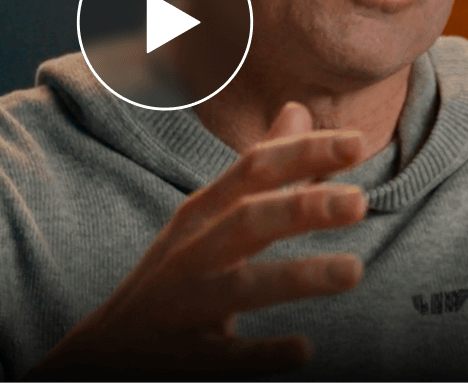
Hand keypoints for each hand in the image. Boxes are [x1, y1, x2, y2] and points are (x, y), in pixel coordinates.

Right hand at [26, 102, 366, 379]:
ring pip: (241, 287)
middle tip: (361, 201)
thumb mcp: (207, 214)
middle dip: (303, 207)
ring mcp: (186, 304)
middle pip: (248, 220)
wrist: (106, 351)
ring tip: (355, 270)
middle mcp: (192, 253)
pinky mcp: (187, 358)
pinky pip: (227, 357)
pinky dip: (264, 353)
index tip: (355, 142)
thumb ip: (258, 168)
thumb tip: (297, 109)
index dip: (302, 153)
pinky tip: (304, 349)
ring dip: (299, 276)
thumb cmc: (174, 272)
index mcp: (202, 214)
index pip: (252, 170)